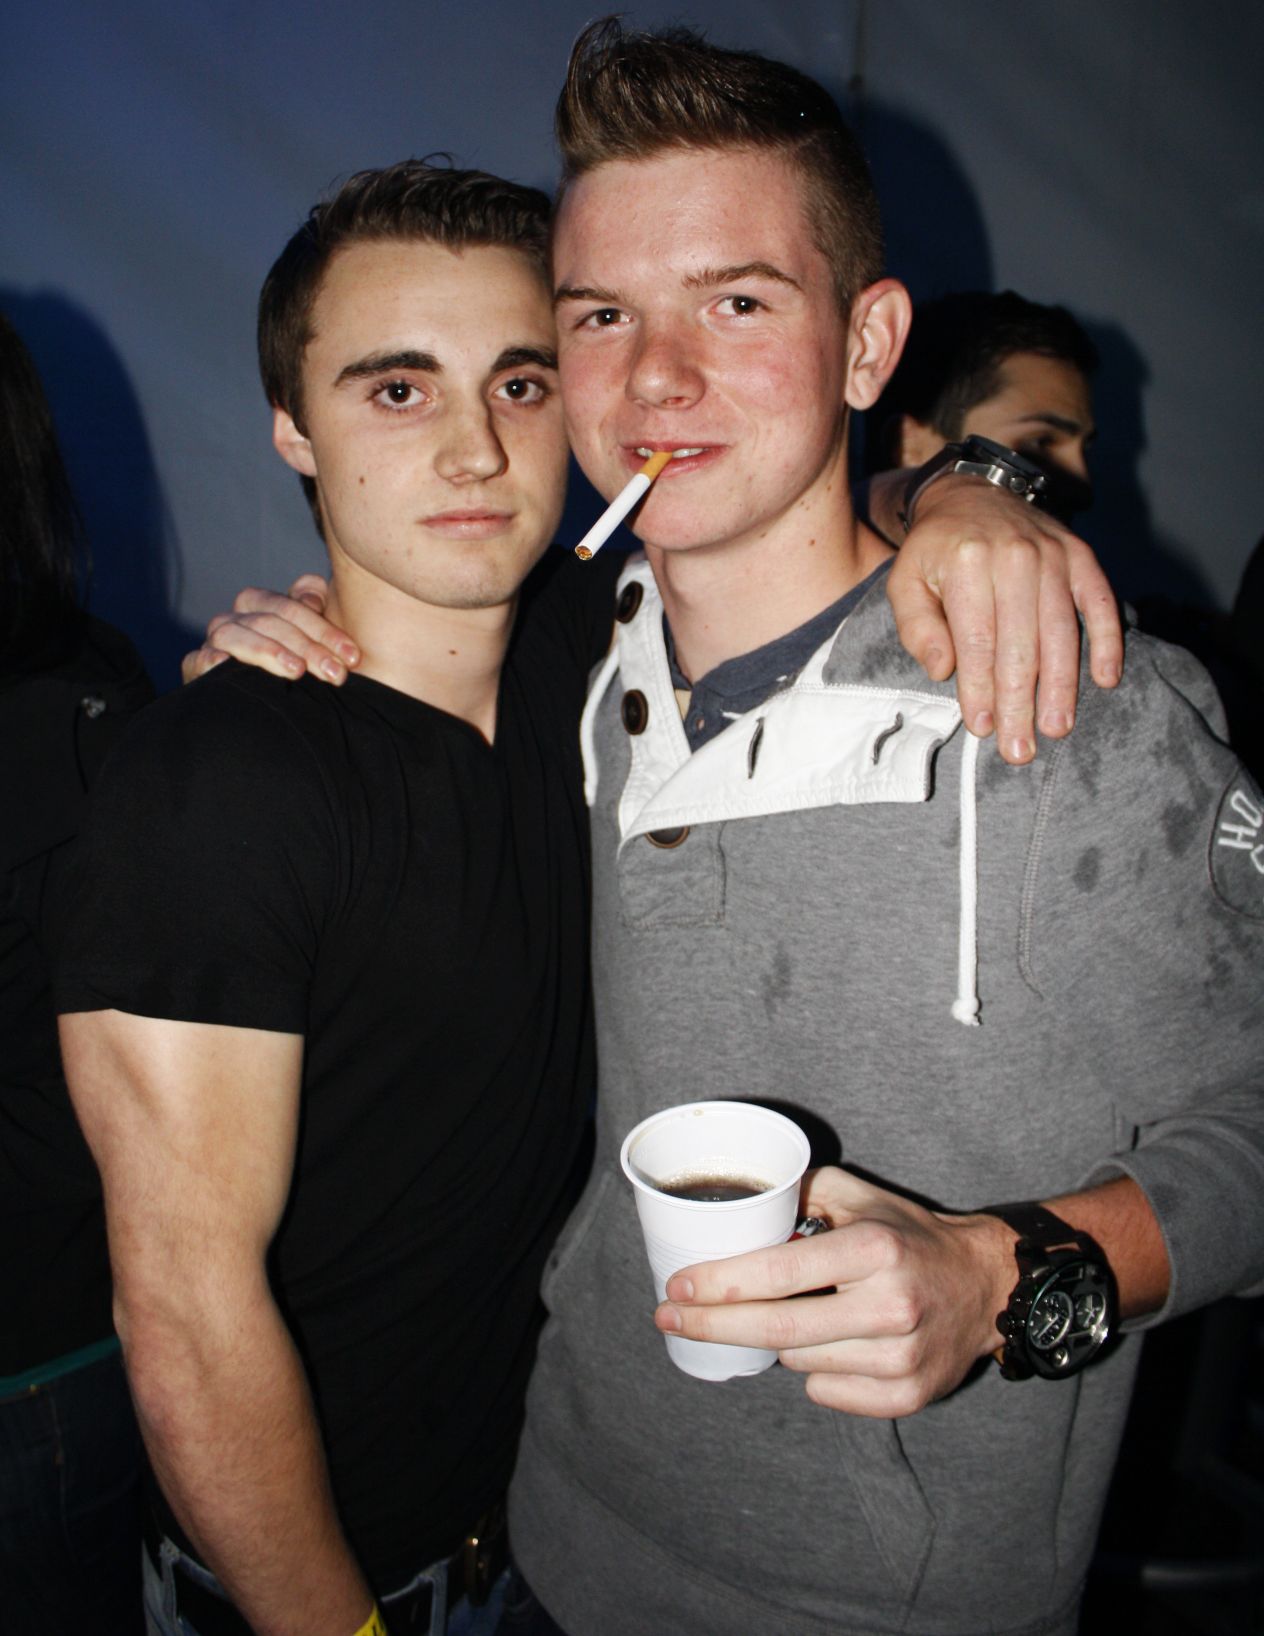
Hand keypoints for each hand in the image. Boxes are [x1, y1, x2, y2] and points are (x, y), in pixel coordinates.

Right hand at [181, 575, 357, 684]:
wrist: (271, 720)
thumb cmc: (301, 670)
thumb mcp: (315, 640)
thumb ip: (314, 606)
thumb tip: (311, 595)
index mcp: (261, 606)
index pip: (290, 607)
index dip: (323, 629)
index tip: (352, 657)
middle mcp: (236, 620)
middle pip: (268, 621)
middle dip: (306, 646)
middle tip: (335, 673)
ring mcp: (215, 643)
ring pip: (234, 634)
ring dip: (267, 651)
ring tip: (296, 671)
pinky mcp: (197, 669)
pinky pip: (197, 659)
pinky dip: (210, 660)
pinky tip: (228, 665)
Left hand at [654, 1167, 1013, 1416]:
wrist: (985, 1286)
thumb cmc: (908, 1236)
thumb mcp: (859, 1197)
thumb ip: (801, 1193)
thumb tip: (738, 1202)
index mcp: (873, 1248)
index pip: (779, 1273)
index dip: (720, 1284)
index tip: (676, 1288)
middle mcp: (890, 1305)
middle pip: (776, 1330)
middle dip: (712, 1325)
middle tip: (667, 1318)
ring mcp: (900, 1357)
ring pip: (796, 1361)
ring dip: (778, 1339)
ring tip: (798, 1314)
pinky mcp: (907, 1396)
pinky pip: (825, 1392)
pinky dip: (813, 1371)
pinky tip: (834, 1344)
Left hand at [885, 476, 1122, 763]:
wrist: (972, 495)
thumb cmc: (936, 552)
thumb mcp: (905, 582)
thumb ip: (917, 627)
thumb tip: (942, 670)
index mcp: (969, 564)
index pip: (978, 640)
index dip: (981, 688)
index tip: (983, 727)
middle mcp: (1016, 557)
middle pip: (1021, 644)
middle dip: (1021, 702)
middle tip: (1020, 750)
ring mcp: (1054, 555)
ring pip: (1061, 632)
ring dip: (1062, 687)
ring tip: (1057, 729)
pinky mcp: (1082, 556)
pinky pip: (1100, 603)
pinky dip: (1108, 642)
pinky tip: (1107, 680)